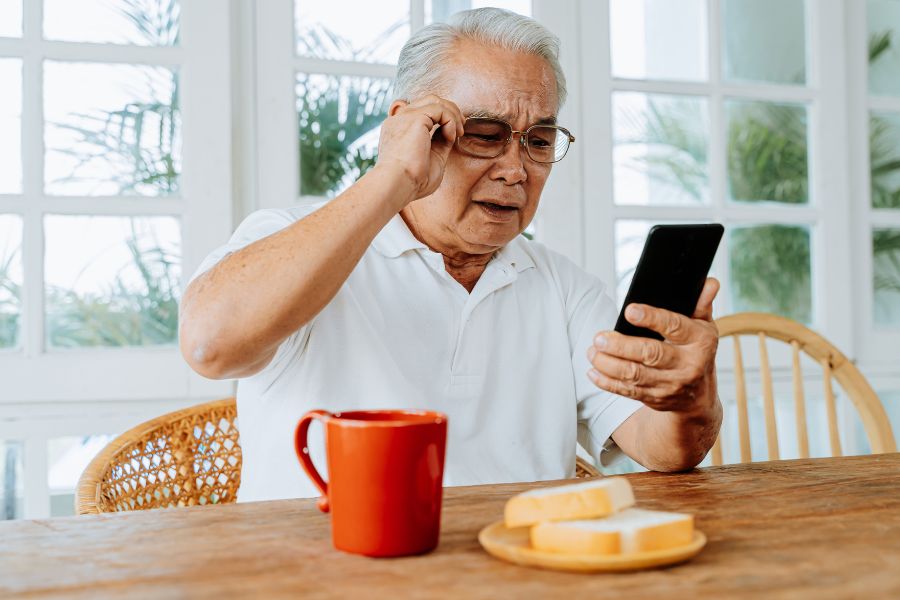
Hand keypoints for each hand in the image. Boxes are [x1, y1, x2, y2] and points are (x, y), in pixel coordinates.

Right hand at [375, 95, 465, 202]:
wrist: (397, 184)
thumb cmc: (411, 182)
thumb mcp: (429, 159)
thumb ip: (438, 145)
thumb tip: (450, 135)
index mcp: (398, 130)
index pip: (422, 112)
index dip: (441, 118)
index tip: (454, 134)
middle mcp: (399, 120)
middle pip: (429, 101)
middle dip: (450, 111)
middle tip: (461, 128)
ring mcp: (404, 117)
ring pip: (436, 101)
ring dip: (453, 115)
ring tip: (459, 132)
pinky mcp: (414, 118)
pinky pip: (440, 109)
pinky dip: (451, 121)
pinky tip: (451, 137)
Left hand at [586, 278, 720, 413]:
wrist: (699, 397)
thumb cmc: (696, 351)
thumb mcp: (704, 326)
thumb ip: (701, 304)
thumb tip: (710, 283)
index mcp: (700, 342)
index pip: (675, 327)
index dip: (651, 318)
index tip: (629, 311)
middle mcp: (687, 365)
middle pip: (650, 354)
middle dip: (621, 346)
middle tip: (599, 337)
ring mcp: (670, 385)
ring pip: (635, 375)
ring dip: (608, 364)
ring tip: (592, 351)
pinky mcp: (654, 398)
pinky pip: (627, 391)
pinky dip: (607, 382)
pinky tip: (593, 371)